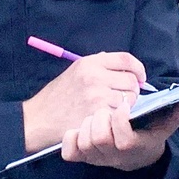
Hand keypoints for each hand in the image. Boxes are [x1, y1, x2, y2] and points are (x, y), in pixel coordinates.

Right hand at [21, 51, 145, 154]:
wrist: (38, 120)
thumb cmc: (56, 98)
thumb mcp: (73, 72)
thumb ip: (97, 66)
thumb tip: (122, 66)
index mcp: (89, 62)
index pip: (125, 59)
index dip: (138, 69)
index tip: (140, 78)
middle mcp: (94, 76)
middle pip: (131, 80)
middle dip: (133, 90)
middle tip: (124, 98)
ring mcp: (96, 96)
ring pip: (129, 99)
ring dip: (126, 106)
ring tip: (112, 109)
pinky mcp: (97, 115)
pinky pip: (121, 114)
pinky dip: (119, 118)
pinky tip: (108, 119)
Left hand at [61, 98, 178, 170]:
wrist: (133, 158)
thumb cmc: (147, 135)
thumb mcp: (163, 126)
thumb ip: (175, 114)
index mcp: (133, 148)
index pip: (123, 139)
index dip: (120, 120)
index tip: (124, 105)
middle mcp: (113, 157)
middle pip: (99, 138)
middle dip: (101, 118)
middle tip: (107, 109)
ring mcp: (96, 158)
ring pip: (84, 142)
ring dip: (88, 124)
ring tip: (97, 116)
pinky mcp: (82, 158)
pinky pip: (69, 152)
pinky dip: (70, 137)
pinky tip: (80, 128)